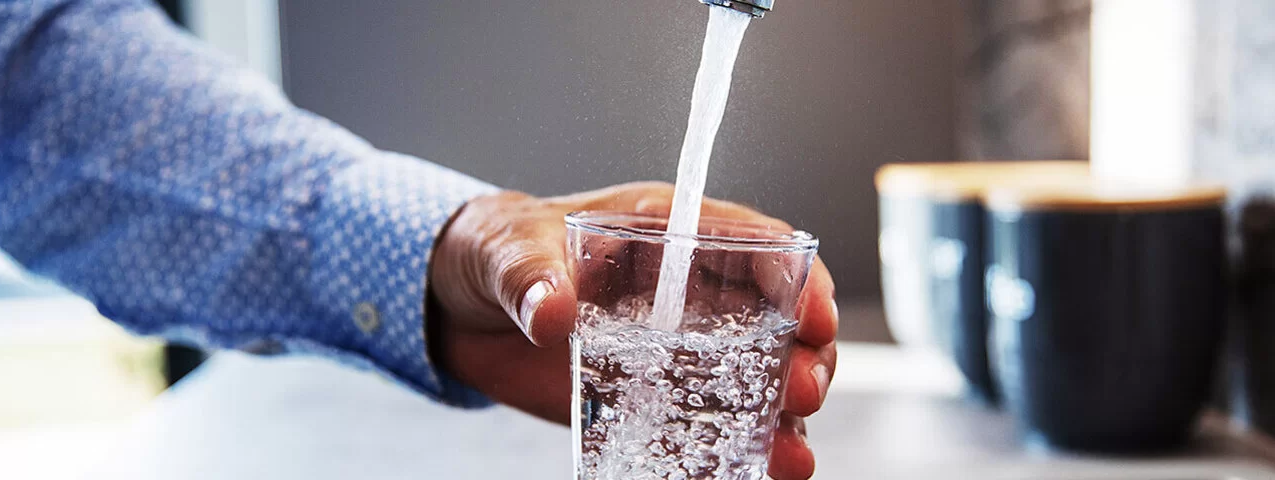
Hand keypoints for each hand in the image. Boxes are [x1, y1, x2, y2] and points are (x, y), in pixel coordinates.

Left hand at [428, 182, 837, 479]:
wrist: (459, 307)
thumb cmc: (495, 252)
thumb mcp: (506, 251)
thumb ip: (529, 275)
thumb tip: (552, 311)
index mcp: (668, 234)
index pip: (755, 245)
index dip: (796, 277)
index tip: (815, 316)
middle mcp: (690, 292)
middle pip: (776, 320)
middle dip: (804, 355)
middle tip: (802, 392)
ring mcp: (677, 350)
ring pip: (757, 379)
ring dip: (782, 414)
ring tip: (791, 454)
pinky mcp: (654, 398)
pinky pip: (709, 424)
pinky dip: (738, 450)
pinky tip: (760, 473)